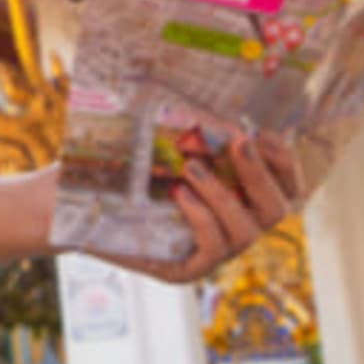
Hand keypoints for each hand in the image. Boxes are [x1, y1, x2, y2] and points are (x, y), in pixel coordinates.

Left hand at [88, 137, 303, 283]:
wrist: (76, 204)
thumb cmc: (128, 165)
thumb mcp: (166, 140)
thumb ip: (199, 125)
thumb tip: (224, 95)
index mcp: (244, 194)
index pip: (287, 182)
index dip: (284, 159)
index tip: (261, 131)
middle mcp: (237, 225)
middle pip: (277, 209)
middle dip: (260, 174)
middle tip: (239, 143)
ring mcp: (214, 251)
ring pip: (246, 232)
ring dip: (223, 195)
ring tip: (191, 167)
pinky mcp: (186, 269)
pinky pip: (212, 250)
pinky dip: (202, 218)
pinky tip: (181, 195)